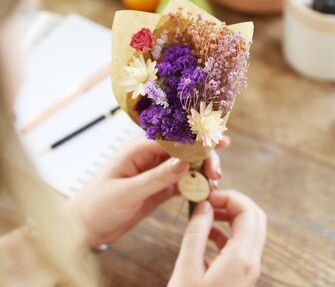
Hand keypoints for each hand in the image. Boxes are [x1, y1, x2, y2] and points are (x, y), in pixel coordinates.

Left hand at [67, 138, 228, 245]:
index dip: (196, 140)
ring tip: (214, 182)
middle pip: (183, 151)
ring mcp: (155, 173)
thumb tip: (185, 163)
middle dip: (202, 157)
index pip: (173, 139)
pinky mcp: (158, 188)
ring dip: (200, 172)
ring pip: (185, 166)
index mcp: (138, 150)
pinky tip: (205, 191)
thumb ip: (156, 177)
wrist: (85, 226)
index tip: (217, 143)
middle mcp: (149, 158)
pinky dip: (193, 186)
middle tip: (216, 172)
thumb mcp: (127, 191)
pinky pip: (180, 183)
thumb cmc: (98, 205)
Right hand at [169, 190, 266, 286]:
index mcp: (240, 259)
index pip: (248, 212)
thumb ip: (197, 233)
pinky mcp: (242, 273)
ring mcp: (249, 268)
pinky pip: (241, 242)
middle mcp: (251, 262)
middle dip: (233, 201)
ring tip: (206, 212)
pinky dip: (227, 230)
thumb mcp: (186, 269)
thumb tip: (205, 205)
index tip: (207, 196)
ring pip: (250, 228)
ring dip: (230, 214)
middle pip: (254, 216)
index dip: (229, 197)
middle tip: (209, 200)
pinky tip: (207, 232)